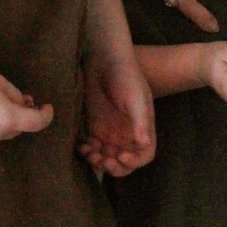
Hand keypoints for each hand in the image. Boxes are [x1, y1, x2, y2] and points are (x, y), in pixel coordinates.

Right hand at [0, 61, 52, 144]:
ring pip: (2, 131)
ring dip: (6, 119)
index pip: (36, 123)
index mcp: (7, 119)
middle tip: (22, 97)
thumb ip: (16, 96)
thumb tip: (23, 105)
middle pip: (18, 128)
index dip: (46, 115)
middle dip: (23, 114)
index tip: (47, 107)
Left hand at [79, 49, 155, 176]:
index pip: (144, 155)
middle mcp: (127, 134)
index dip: (135, 162)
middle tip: (103, 160)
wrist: (103, 60)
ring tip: (90, 153)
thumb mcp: (136, 98)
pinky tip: (82, 147)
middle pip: (124, 162)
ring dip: (98, 162)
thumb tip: (144, 144)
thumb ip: (141, 121)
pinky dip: (87, 152)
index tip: (122, 157)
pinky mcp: (94, 127)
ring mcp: (110, 132)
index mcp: (142, 128)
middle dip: (114, 166)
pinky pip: (92, 149)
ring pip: (106, 158)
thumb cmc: (126, 76)